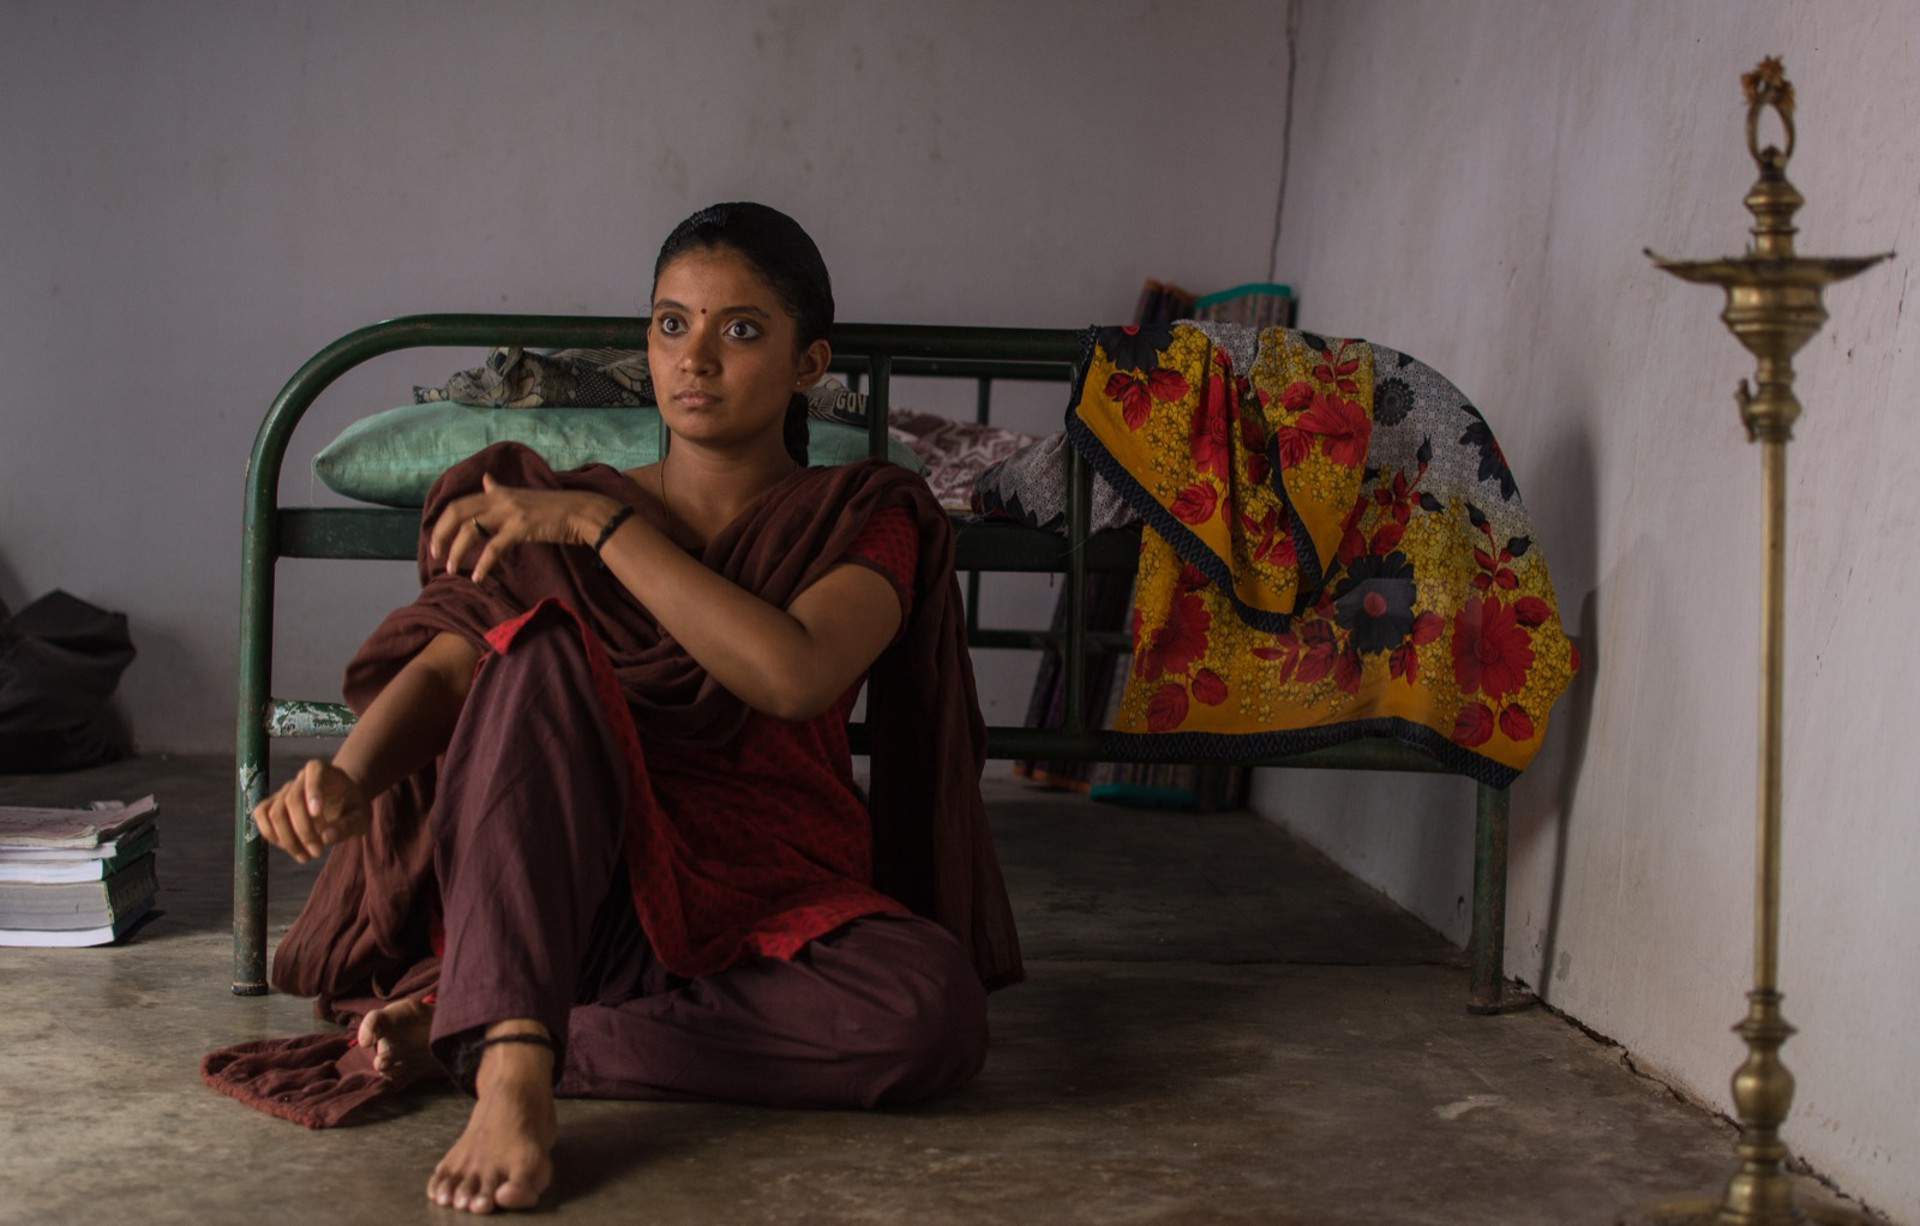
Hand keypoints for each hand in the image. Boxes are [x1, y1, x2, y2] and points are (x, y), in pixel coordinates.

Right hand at [251, 759, 372, 863]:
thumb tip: (326, 837)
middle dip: (302, 831)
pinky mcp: (273, 804)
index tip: (317, 813)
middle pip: (291, 800)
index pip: (314, 770)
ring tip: (306, 856)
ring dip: (287, 839)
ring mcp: (284, 791)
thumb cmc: (352, 808)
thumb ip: (348, 825)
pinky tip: (290, 847)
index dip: (312, 790)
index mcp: (324, 771)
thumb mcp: (361, 817)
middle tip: (317, 852)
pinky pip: (261, 816)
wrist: (341, 804)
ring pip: (274, 812)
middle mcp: (300, 778)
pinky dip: (271, 834)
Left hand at [429, 474, 613, 583]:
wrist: (581, 512)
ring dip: (457, 551)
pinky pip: (493, 548)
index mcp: (498, 492)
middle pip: (457, 512)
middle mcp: (499, 498)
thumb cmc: (555, 508)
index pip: (459, 503)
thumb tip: (486, 480)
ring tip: (451, 568)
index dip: (443, 522)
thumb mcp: (523, 495)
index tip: (437, 539)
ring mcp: (509, 512)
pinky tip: (477, 576)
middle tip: (436, 553)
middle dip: (441, 534)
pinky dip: (482, 564)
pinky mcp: (520, 528)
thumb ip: (500, 491)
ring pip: (470, 529)